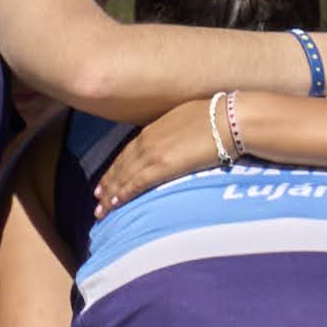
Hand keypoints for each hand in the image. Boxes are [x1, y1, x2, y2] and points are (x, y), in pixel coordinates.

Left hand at [94, 102, 226, 213]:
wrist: (229, 119)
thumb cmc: (218, 117)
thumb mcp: (188, 119)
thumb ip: (175, 133)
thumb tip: (179, 143)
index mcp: (154, 129)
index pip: (128, 153)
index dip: (116, 168)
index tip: (107, 180)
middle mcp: (148, 140)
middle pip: (121, 166)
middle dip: (108, 184)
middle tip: (97, 200)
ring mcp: (153, 153)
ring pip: (124, 176)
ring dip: (110, 193)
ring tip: (101, 209)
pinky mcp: (163, 166)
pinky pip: (136, 182)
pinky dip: (123, 193)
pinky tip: (114, 203)